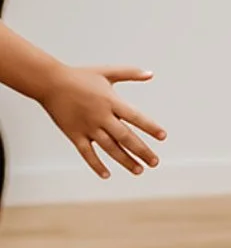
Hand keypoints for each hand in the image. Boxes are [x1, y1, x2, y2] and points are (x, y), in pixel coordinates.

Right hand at [39, 65, 166, 177]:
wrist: (50, 82)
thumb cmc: (79, 76)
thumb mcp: (107, 72)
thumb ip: (130, 73)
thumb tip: (151, 74)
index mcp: (111, 101)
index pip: (136, 117)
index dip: (150, 127)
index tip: (162, 136)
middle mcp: (101, 116)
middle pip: (125, 137)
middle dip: (142, 151)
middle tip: (154, 162)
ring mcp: (87, 127)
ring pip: (109, 148)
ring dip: (125, 160)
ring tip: (139, 170)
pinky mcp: (74, 134)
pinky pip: (86, 153)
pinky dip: (96, 164)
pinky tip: (106, 174)